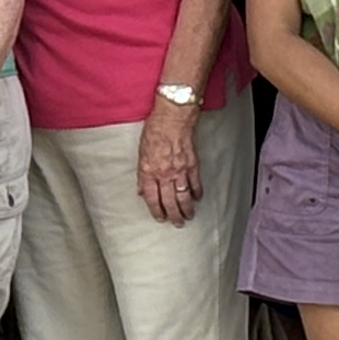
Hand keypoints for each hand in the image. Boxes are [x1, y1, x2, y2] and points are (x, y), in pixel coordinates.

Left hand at [137, 101, 200, 223]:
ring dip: (186, 209)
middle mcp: (164, 173)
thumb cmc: (154, 129)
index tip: (159, 218)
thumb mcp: (141, 151)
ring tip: (188, 217)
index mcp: (148, 170)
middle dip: (173, 215)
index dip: (156, 210)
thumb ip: (142, 173)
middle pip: (169, 201)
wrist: (173, 116)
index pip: (152, 198)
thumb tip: (142, 190)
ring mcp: (180, 170)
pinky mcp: (193, 164)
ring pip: (183, 196)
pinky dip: (197, 192)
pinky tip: (197, 198)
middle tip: (176, 223)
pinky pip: (195, 183)